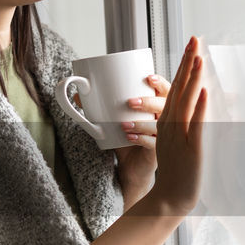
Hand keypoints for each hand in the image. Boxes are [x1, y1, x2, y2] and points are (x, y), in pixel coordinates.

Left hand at [72, 78, 165, 201]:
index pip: (166, 90)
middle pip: (166, 105)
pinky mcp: (158, 151)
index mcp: (157, 107)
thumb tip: (78, 95)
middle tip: (130, 102)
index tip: (148, 78)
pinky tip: (129, 137)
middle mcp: (165, 119)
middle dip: (149, 102)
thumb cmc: (125, 138)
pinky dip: (141, 139)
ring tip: (124, 124)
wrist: (130, 167)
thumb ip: (100, 109)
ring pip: (160, 125)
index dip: (160, 82)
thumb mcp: (113, 122)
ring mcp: (163, 136)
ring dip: (142, 123)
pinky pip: (154, 143)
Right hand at [153, 36, 208, 213]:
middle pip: (179, 88)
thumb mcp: (178, 141)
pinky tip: (205, 93)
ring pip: (186, 102)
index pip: (177, 86)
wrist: (170, 198)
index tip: (191, 45)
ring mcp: (180, 136)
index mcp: (168, 121)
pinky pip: (196, 125)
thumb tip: (200, 101)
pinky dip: (201, 108)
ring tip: (199, 58)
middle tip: (194, 39)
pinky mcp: (192, 149)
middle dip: (187, 62)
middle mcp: (172, 124)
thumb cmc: (177, 172)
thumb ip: (187, 121)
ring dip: (193, 79)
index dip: (184, 64)